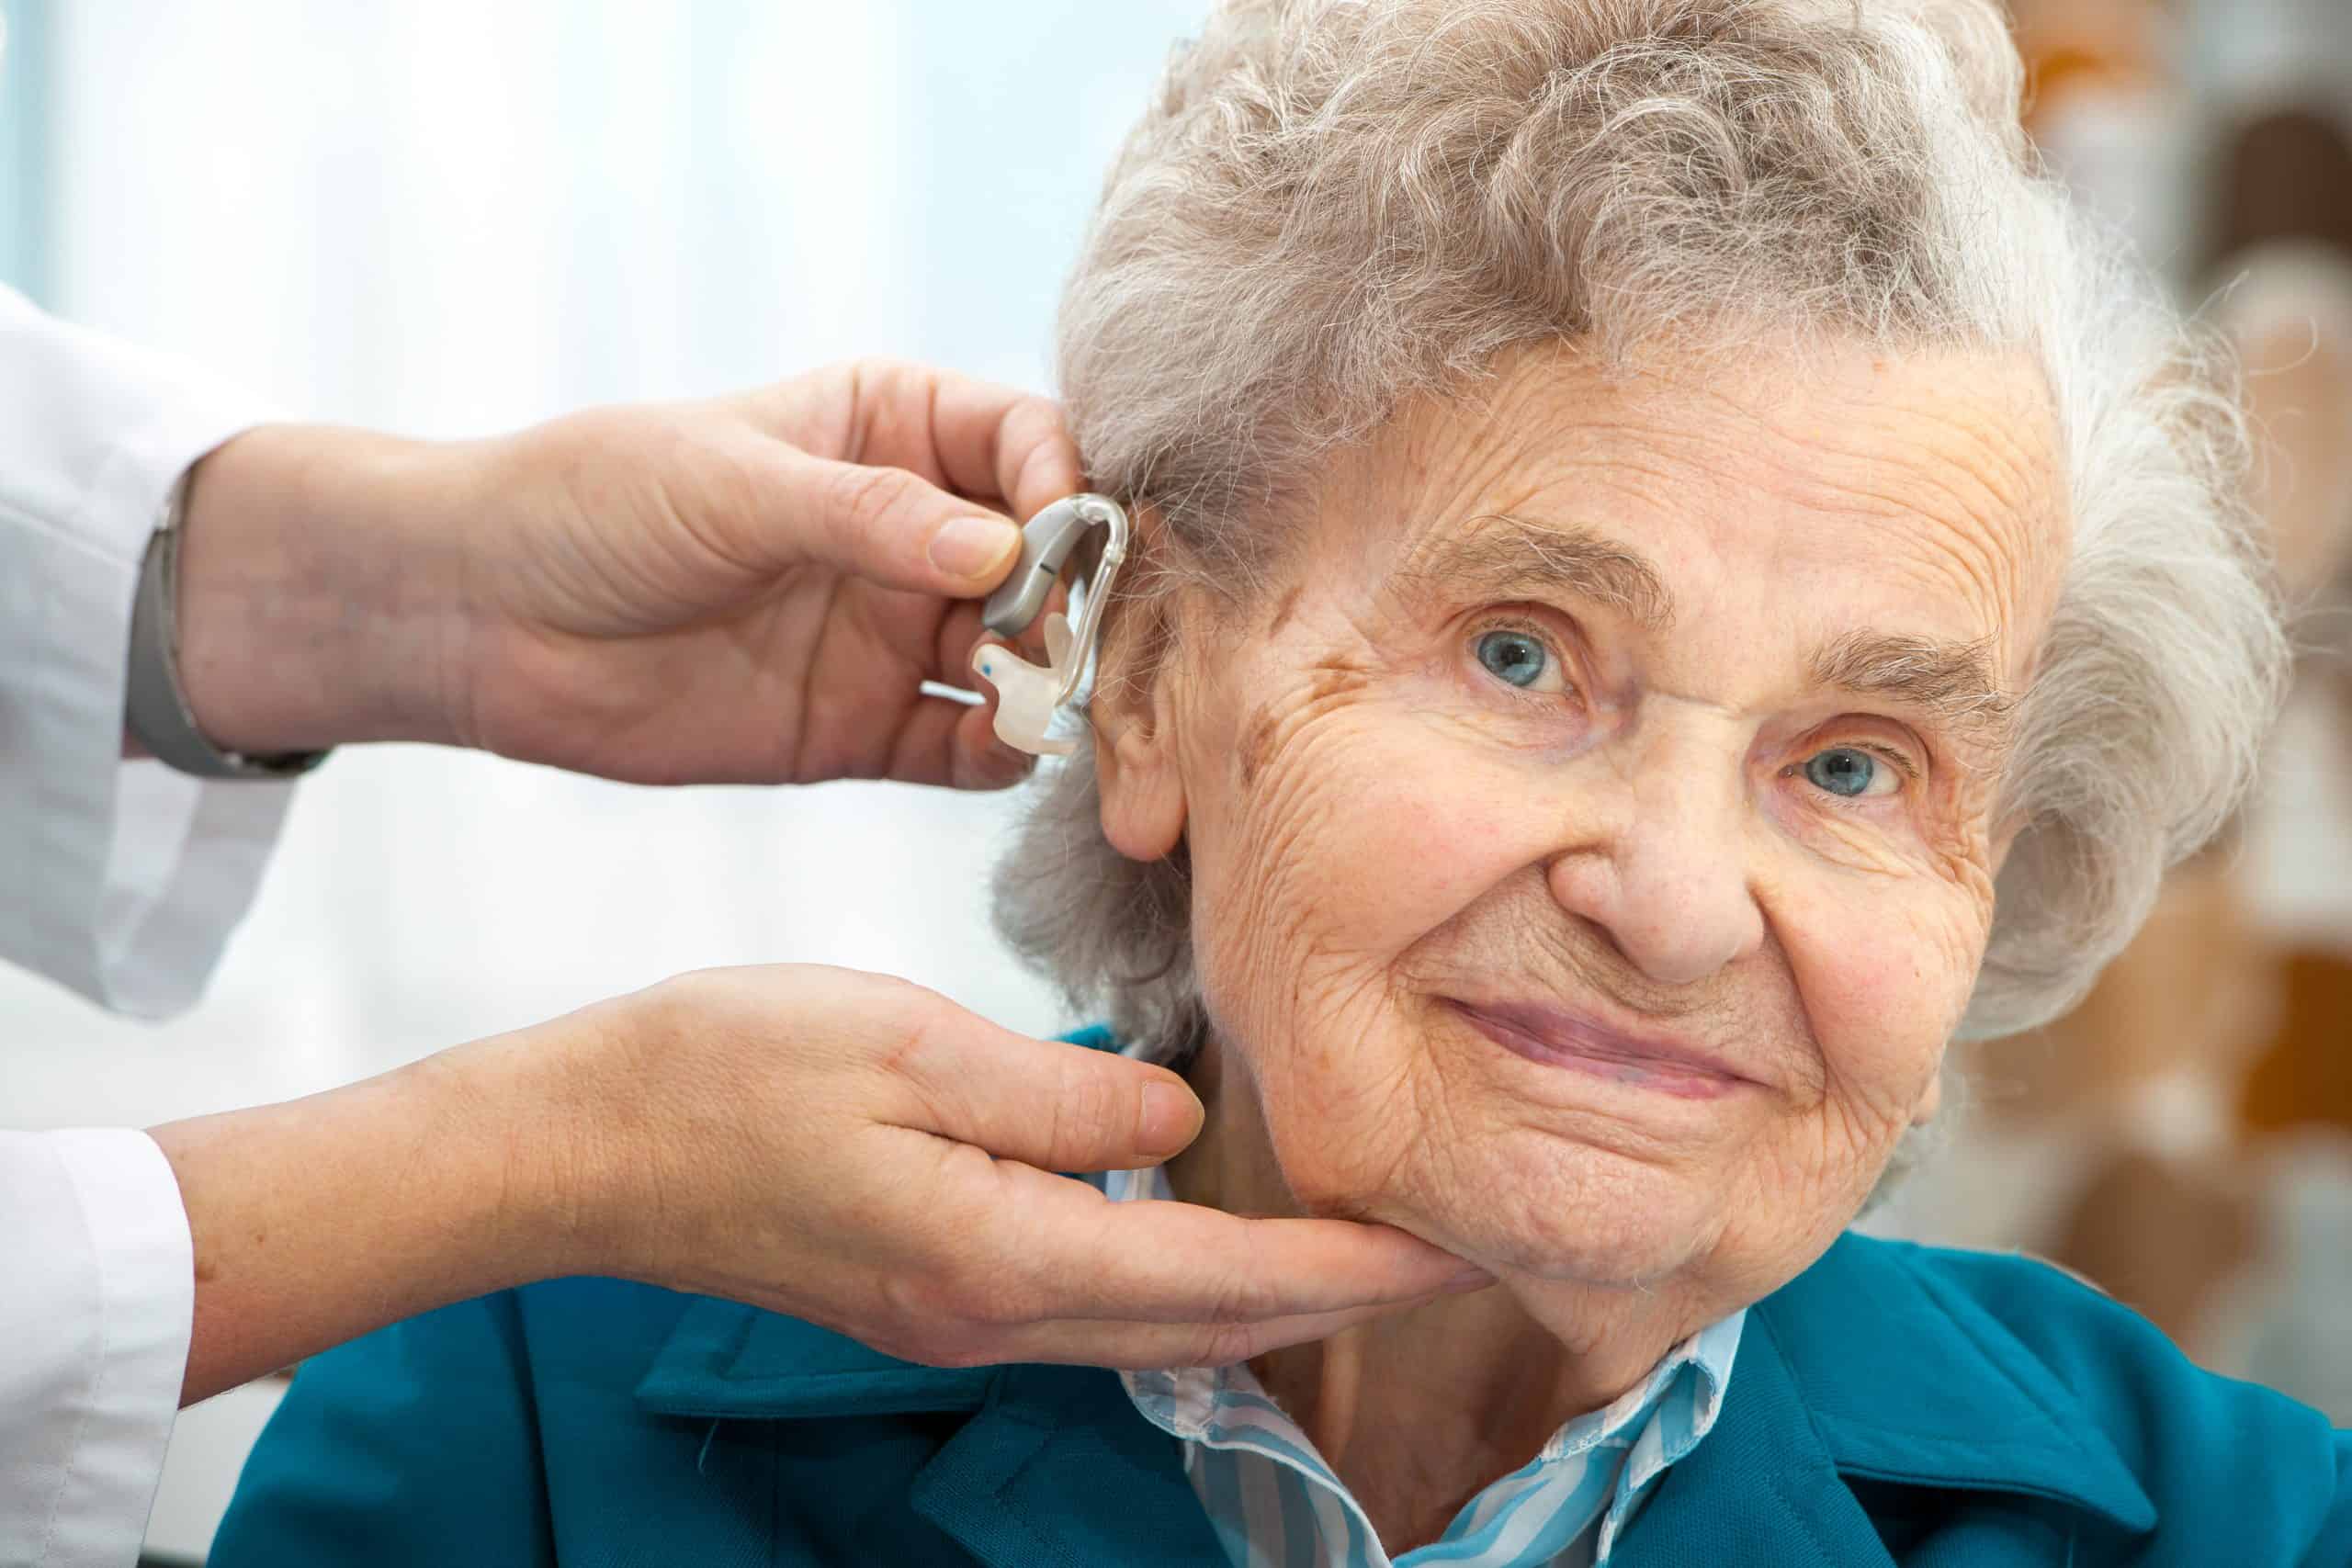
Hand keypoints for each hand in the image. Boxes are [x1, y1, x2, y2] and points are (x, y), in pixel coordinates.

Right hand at [155, 965, 1483, 1401]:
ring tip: (1361, 1228)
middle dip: (1341, 1290)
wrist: (576, 1146)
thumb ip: (1059, 1096)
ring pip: (1159, 1319)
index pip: (1227, 1275)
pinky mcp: (930, 1288)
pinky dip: (1184, 1267)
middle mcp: (994, 1314)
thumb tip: (1174, 1122)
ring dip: (1270, 1285)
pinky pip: (1097, 1295)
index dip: (1355, 1265)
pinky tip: (1210, 1213)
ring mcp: (958, 1314)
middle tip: (1452, 1241)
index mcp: (1002, 1258)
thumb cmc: (721, 1072)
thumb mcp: (905, 1045)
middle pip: (1211, 1322)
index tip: (1461, 1243)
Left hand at [173, 360, 1078, 787]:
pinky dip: (1003, 755)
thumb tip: (1003, 555)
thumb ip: (873, 518)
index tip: (1067, 538)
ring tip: (1044, 702)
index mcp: (896, 428)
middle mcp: (916, 531)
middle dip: (1079, 601)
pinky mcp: (869, 728)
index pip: (1028, 444)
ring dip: (1051, 682)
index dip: (1067, 489)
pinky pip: (967, 747)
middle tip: (1077, 643)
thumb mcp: (736, 484)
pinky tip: (1008, 753)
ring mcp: (896, 632)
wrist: (480, 615)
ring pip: (1022, 659)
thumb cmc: (596, 502)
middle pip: (1047, 564)